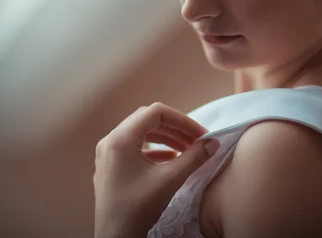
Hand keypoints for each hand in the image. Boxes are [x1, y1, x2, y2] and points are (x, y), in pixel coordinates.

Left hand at [93, 102, 219, 237]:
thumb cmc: (138, 209)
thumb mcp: (170, 180)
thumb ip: (194, 158)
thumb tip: (213, 142)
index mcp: (120, 139)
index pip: (156, 113)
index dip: (182, 120)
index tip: (200, 135)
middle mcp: (110, 141)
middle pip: (147, 120)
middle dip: (175, 128)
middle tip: (196, 140)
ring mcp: (108, 154)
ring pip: (141, 133)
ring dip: (166, 138)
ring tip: (187, 150)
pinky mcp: (110, 166)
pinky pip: (134, 147)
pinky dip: (155, 150)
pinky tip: (172, 160)